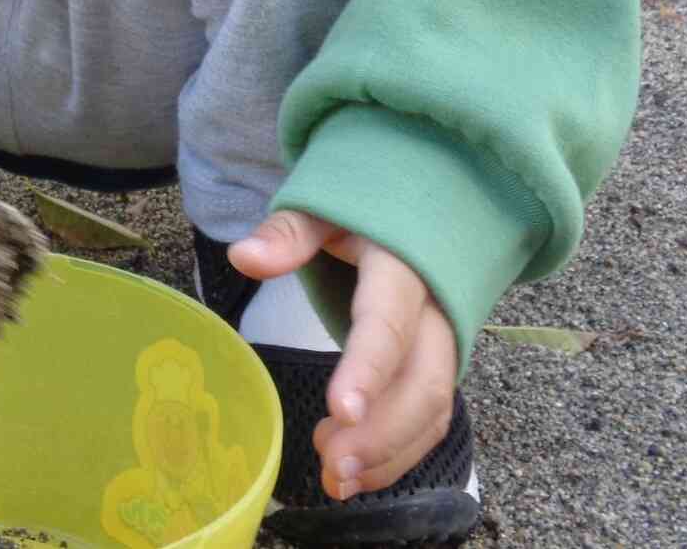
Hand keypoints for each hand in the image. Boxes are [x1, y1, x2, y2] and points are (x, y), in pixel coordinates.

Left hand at [230, 210, 457, 502]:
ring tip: (333, 478)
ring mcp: (442, 343)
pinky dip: (398, 454)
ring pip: (433, 409)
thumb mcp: (322, 209)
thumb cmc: (358, 213)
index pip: (388, 321)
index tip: (339, 410)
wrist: (416, 208)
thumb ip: (288, 233)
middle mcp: (434, 311)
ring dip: (389, 453)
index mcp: (401, 267)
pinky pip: (431, 419)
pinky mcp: (437, 366)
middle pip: (422, 380)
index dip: (368, 368)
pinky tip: (355, 474)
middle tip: (330, 465)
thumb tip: (244, 257)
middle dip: (382, 432)